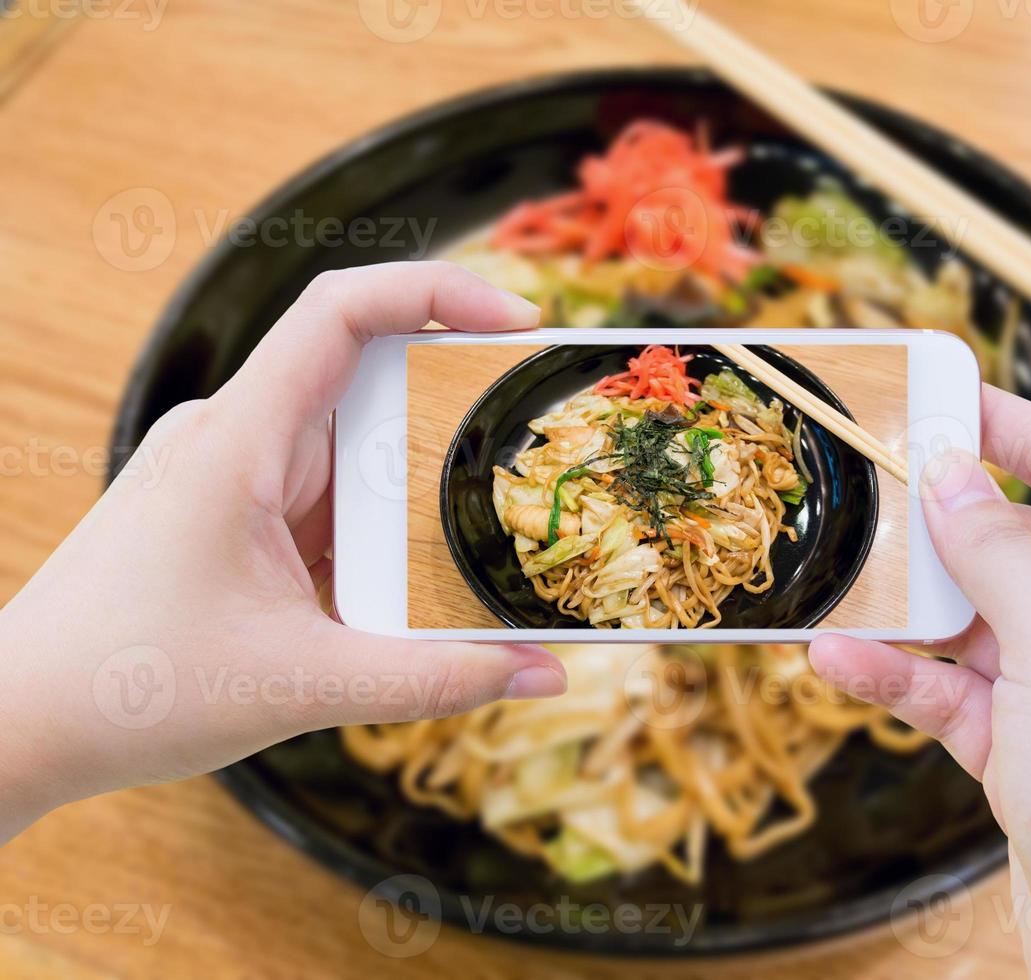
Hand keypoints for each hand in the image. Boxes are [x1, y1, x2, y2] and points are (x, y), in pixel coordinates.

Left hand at [0, 261, 565, 842]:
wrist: (17, 727)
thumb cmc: (127, 690)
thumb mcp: (304, 686)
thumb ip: (436, 681)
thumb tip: (547, 676)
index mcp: (237, 441)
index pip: (342, 312)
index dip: (436, 293)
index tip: (517, 320)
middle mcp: (234, 438)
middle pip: (366, 382)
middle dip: (453, 414)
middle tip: (531, 450)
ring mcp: (230, 475)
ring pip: (351, 450)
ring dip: (414, 490)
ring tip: (477, 541)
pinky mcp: (231, 514)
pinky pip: (325, 498)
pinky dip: (377, 531)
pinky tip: (408, 584)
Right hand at [809, 385, 1030, 975]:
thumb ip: (1001, 551)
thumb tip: (946, 474)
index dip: (1013, 429)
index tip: (938, 397)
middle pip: (1022, 548)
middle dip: (943, 524)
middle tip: (864, 487)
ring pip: (976, 627)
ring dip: (905, 610)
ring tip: (835, 582)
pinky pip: (952, 698)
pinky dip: (898, 678)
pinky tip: (838, 661)